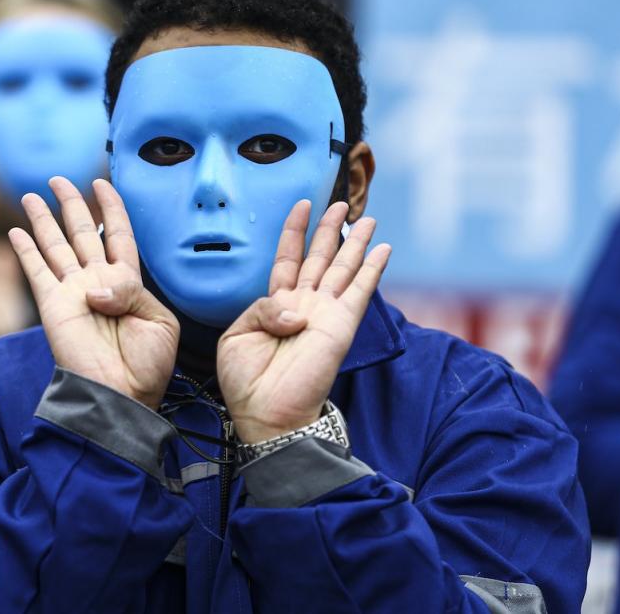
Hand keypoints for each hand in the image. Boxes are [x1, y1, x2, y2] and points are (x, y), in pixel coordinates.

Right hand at [8, 177, 178, 408]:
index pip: (118, 234)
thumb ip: (131, 290)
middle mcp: (97, 282)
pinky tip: (16, 232)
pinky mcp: (53, 306)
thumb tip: (96, 285)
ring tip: (33, 195)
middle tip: (58, 179)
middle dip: (71, 204)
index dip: (111, 207)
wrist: (121, 397)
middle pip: (82, 232)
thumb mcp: (157, 321)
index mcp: (128, 283)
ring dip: (43, 219)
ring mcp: (73, 292)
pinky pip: (36, 271)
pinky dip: (26, 251)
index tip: (102, 183)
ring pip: (56, 245)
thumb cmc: (146, 365)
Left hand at [217, 200, 390, 442]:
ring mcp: (325, 314)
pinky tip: (382, 249)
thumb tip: (294, 308)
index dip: (294, 231)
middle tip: (340, 203)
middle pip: (320, 257)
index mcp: (276, 305)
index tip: (302, 205)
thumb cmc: (247, 383)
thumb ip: (261, 308)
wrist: (266, 415)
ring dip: (355, 242)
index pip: (287, 258)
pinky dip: (372, 269)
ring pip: (343, 268)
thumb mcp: (236, 336)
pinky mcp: (342, 326)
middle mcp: (304, 305)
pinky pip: (360, 291)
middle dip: (330, 229)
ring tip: (367, 218)